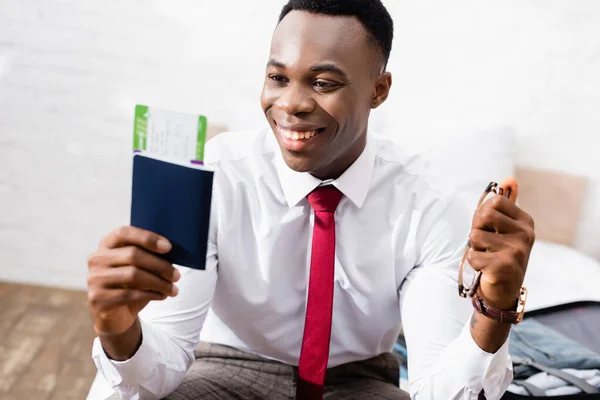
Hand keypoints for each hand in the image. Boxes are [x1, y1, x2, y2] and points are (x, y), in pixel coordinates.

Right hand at [87, 226, 179, 335]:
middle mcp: (96, 259)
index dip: (147, 238)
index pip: (124, 233)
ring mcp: (94, 279)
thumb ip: (148, 255)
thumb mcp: (139, 267)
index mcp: (107, 244)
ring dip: (159, 282)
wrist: (115, 316)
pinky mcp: (97, 298)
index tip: (168, 248)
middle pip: (132, 255)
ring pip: (133, 275)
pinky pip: (129, 294)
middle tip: (177, 275)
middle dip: (160, 265)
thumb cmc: (131, 285)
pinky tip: (162, 296)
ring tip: (173, 289)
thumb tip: (170, 250)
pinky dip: (151, 295)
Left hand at [467, 177, 534, 309]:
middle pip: (482, 216)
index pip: (493, 201)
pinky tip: (486, 269)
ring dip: (474, 248)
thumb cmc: (500, 255)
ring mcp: (517, 250)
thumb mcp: (505, 229)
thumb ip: (505, 205)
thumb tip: (509, 178)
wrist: (504, 292)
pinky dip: (473, 263)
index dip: (482, 214)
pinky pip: (472, 256)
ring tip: (487, 257)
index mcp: (525, 221)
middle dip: (476, 230)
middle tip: (485, 245)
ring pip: (475, 236)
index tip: (488, 228)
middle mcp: (525, 234)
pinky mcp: (504, 267)